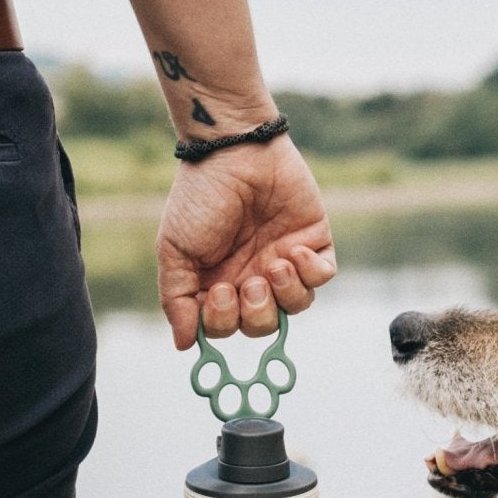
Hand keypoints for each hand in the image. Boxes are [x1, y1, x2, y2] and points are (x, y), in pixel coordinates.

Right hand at [156, 137, 336, 347]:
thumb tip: (183, 345)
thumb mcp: (174, 250)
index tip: (218, 294)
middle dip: (257, 312)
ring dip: (286, 294)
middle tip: (249, 282)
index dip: (224, 322)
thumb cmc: (200, 197)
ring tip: (274, 264)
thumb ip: (176, 300)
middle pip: (263, 325)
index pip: (225, 327)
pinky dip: (312, 272)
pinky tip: (294, 249)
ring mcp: (283, 261)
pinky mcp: (312, 243)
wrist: (235, 151)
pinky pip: (323, 277)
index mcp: (216, 283)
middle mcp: (250, 277)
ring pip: (296, 307)